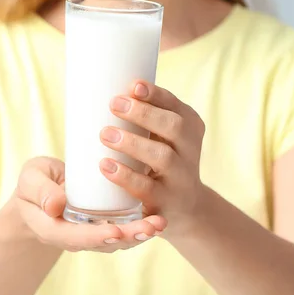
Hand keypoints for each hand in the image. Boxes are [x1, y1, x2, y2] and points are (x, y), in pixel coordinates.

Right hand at [15, 157, 166, 252]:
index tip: (114, 231)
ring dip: (140, 233)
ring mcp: (93, 232)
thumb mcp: (30, 181)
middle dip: (128, 237)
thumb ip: (40, 191)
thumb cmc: (34, 184)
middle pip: (104, 243)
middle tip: (150, 228)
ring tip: (160, 223)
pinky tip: (160, 216)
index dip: (96, 236)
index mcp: (54, 229)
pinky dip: (141, 224)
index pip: (75, 238)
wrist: (40, 192)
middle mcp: (77, 236)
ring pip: (118, 239)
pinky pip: (124, 227)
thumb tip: (56, 205)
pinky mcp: (105, 223)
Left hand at [100, 80, 205, 235]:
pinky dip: (126, 176)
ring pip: (163, 157)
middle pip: (175, 127)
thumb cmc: (162, 162)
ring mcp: (180, 178)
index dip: (157, 95)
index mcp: (190, 127)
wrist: (185, 208)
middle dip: (144, 114)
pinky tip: (106, 166)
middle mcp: (190, 150)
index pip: (176, 106)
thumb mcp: (163, 137)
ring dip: (133, 143)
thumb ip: (144, 117)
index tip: (134, 86)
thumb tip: (103, 88)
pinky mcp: (166, 202)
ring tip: (105, 134)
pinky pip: (147, 188)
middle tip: (114, 104)